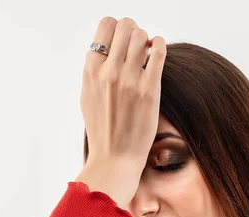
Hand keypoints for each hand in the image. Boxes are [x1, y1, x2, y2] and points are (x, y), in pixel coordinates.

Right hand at [76, 16, 165, 206]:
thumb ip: (94, 71)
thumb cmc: (102, 130)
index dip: (117, 27)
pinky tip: (159, 49)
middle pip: (126, 25)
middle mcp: (109, 72)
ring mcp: (130, 80)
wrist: (115, 158)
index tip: (122, 39)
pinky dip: (160, 44)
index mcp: (91, 71)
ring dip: (146, 38)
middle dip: (134, 30)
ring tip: (148, 51)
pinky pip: (159, 52)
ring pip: (142, 35)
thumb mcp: (87, 96)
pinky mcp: (150, 90)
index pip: (106, 26)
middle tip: (137, 43)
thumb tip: (103, 51)